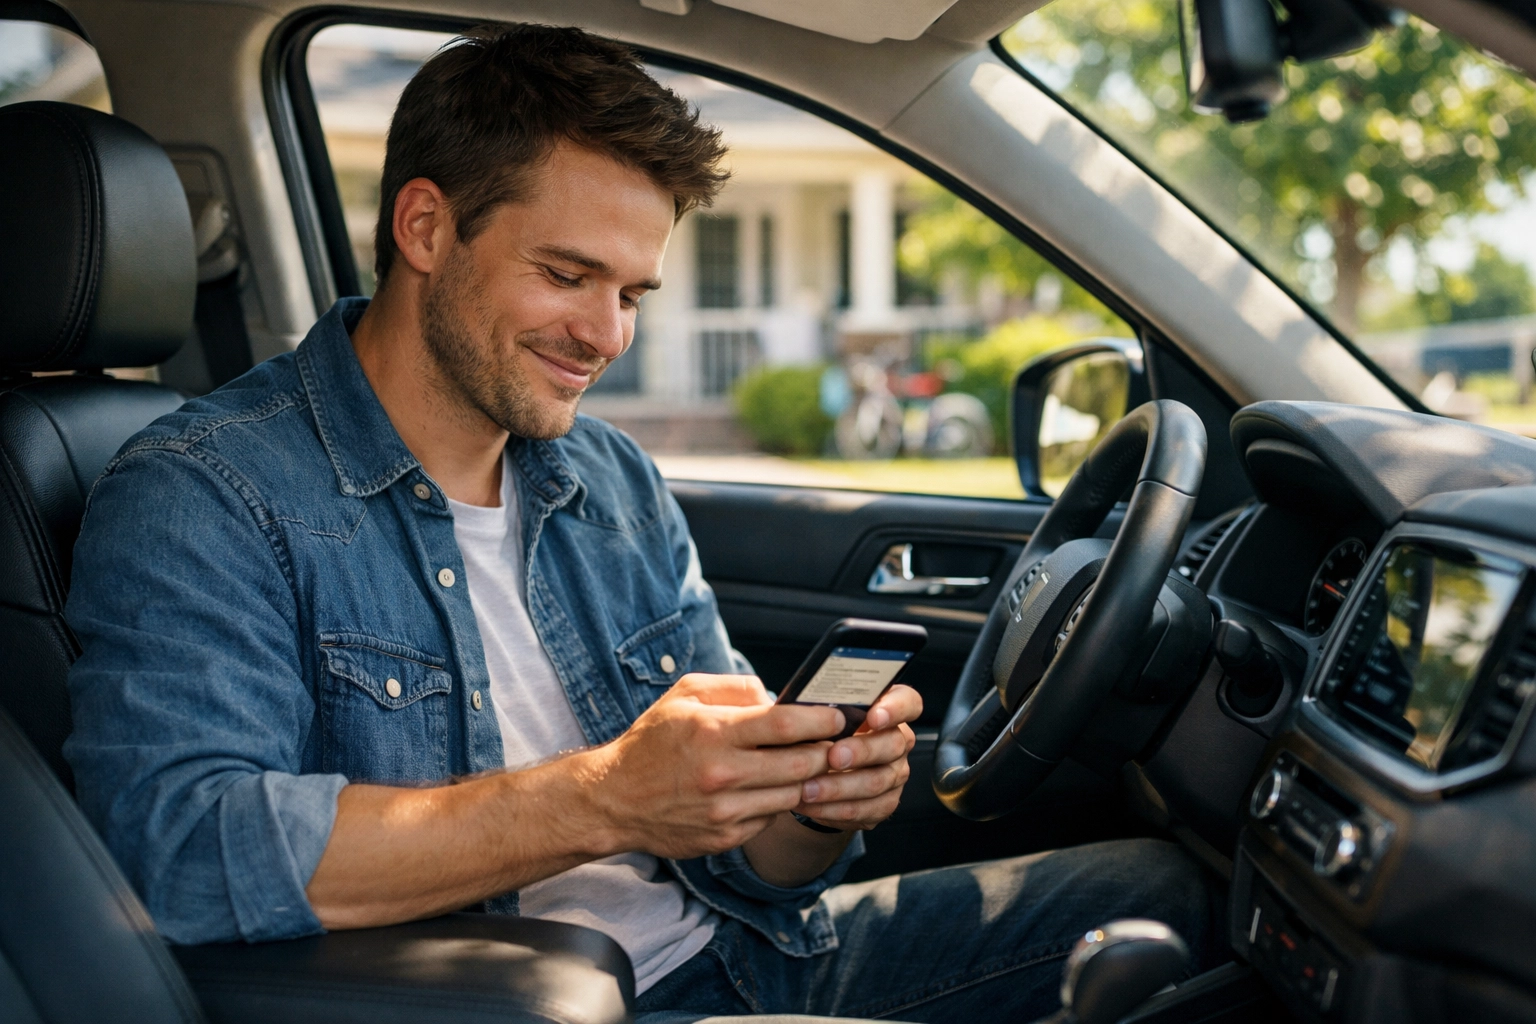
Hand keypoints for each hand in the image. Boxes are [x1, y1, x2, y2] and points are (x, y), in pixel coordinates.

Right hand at [577, 673, 845, 858]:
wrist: (614, 799)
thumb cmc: (652, 742)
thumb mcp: (685, 695)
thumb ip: (735, 687)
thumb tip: (777, 697)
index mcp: (713, 732)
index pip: (785, 725)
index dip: (821, 721)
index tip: (837, 717)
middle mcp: (722, 774)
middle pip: (801, 764)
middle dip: (827, 752)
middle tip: (838, 743)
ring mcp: (725, 811)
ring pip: (793, 795)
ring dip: (811, 780)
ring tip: (817, 765)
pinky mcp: (726, 837)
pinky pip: (771, 817)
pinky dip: (781, 802)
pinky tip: (778, 788)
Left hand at [792, 684, 920, 831]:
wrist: (812, 772)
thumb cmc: (812, 733)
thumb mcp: (812, 715)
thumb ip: (813, 706)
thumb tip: (790, 704)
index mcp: (886, 709)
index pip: (908, 702)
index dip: (896, 708)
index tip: (873, 715)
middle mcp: (896, 740)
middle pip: (894, 744)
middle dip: (862, 751)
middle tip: (833, 756)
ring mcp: (894, 774)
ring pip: (879, 781)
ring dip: (841, 786)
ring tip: (807, 787)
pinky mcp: (883, 803)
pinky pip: (866, 810)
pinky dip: (835, 809)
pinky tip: (809, 804)